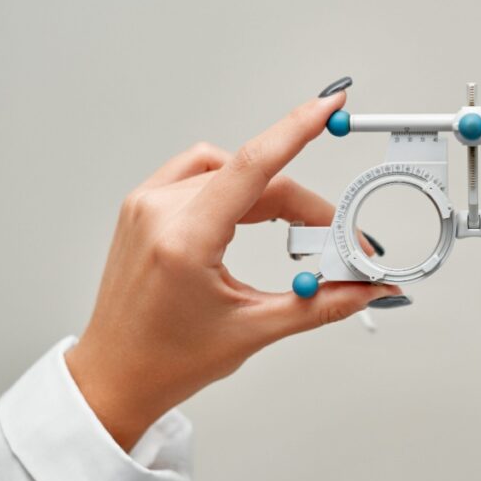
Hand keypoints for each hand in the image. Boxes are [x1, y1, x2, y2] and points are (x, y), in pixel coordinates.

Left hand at [65, 81, 402, 450]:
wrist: (116, 375)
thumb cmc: (168, 360)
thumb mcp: (256, 330)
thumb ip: (321, 303)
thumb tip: (364, 288)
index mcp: (184, 240)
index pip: (255, 166)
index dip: (299, 129)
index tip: (329, 105)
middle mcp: (159, 212)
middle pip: (254, 177)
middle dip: (303, 207)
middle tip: (335, 241)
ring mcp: (146, 205)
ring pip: (228, 169)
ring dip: (268, 192)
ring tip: (290, 231)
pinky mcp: (143, 207)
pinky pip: (199, 173)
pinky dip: (235, 187)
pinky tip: (248, 215)